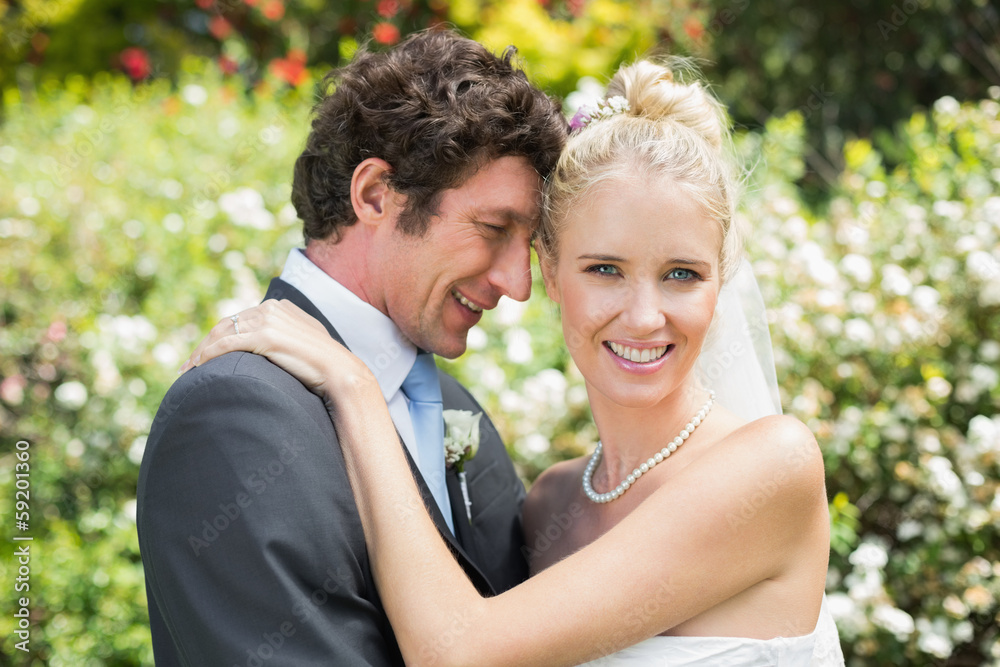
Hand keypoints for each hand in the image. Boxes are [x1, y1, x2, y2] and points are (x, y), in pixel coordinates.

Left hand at [180, 300, 379, 406]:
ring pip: (222, 333)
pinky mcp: (265, 336)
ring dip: (201, 351)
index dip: (219, 336)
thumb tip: (274, 350)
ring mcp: (268, 320)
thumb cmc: (325, 364)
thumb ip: (286, 337)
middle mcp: (271, 308)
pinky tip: (198, 367)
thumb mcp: (304, 343)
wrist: (340, 371)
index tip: (206, 353)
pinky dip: (208, 355)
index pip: (240, 319)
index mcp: (279, 307)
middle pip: (226, 324)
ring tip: (188, 369)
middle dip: (205, 344)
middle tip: (189, 364)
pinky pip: (227, 345)